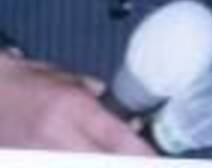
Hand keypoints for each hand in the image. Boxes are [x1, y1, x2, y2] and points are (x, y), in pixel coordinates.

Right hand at [0, 51, 153, 152]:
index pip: (115, 139)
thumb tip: (120, 116)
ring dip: (104, 162)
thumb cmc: (26, 81)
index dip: (141, 156)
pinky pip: (63, 164)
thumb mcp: (65, 79)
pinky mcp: (29, 163)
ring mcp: (41, 156)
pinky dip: (80, 161)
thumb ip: (94, 96)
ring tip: (122, 159)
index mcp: (72, 108)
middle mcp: (58, 137)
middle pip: (102, 162)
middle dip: (126, 164)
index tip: (158, 163)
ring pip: (82, 166)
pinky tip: (88, 156)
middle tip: (147, 163)